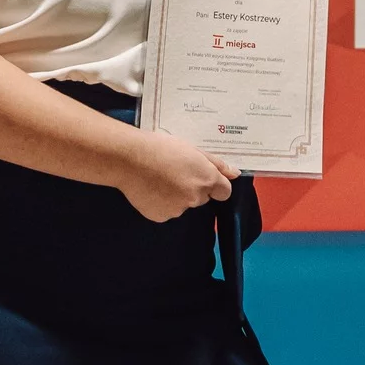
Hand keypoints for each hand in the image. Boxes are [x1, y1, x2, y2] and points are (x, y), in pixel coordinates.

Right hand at [118, 131, 237, 221]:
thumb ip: (217, 164)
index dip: (214, 184)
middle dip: (192, 187)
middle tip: (174, 172)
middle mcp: (195, 197)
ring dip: (176, 195)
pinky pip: (167, 211)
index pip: (224, 192)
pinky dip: (161, 202)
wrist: (129, 159)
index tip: (201, 176)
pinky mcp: (161, 217)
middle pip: (202, 197)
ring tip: (159, 178)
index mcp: (206, 179)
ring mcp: (177, 209)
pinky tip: (151, 188)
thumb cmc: (161, 148)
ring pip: (183, 204)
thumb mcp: (193, 149)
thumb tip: (235, 174)